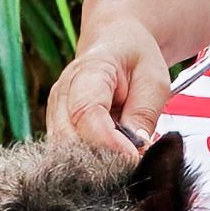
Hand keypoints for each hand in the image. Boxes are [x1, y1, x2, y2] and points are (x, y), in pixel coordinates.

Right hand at [47, 21, 169, 154]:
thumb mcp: (154, 80)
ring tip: (123, 164)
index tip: (134, 159)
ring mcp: (55, 112)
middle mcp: (63, 92)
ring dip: (94, 165)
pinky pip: (67, 156)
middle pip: (70, 139)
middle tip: (132, 167)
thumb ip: (144, 113)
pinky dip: (88, 165)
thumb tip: (137, 150)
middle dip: (102, 160)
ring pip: (65, 153)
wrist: (116, 42)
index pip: (87, 113)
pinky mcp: (57, 128)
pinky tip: (110, 163)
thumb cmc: (137, 60)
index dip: (110, 143)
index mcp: (88, 71)